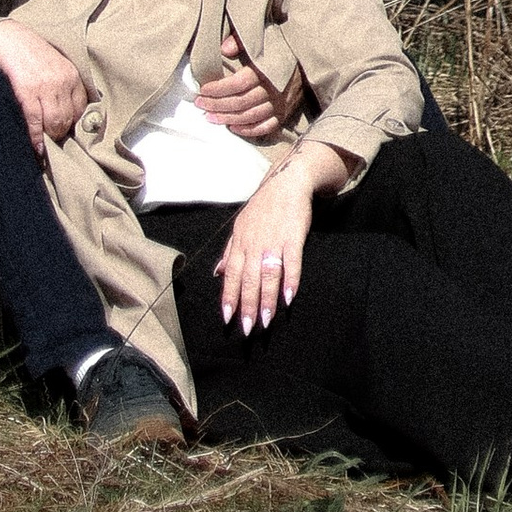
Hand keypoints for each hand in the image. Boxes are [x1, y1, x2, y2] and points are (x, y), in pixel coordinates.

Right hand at [0, 20, 86, 145]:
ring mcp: (45, 86)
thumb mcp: (54, 65)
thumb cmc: (28, 53)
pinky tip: (35, 146)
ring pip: (55, 124)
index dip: (71, 124)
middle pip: (68, 119)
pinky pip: (36, 123)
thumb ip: (62, 86)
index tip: (62, 131)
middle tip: (50, 141)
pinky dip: (35, 139)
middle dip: (59, 133)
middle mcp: (62, 80)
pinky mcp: (27, 91)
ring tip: (42, 144)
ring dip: (48, 138)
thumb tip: (64, 117)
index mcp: (71, 74)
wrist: (6, 38)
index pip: (80, 109)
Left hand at [194, 32, 304, 140]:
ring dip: (228, 119)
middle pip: (241, 102)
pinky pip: (266, 127)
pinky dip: (249, 130)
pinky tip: (233, 128)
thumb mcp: (265, 35)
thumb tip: (224, 50)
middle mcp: (275, 89)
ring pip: (250, 116)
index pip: (238, 83)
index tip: (203, 89)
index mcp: (268, 69)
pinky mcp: (286, 113)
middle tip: (200, 104)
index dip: (219, 88)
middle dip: (217, 104)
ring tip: (209, 117)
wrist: (311, 57)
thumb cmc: (283, 45)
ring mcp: (281, 104)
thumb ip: (243, 40)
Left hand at [217, 141, 353, 331]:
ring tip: (265, 320)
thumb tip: (217, 274)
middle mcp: (254, 243)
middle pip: (249, 279)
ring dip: (267, 298)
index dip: (229, 296)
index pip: (232, 274)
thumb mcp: (240, 226)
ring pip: (268, 274)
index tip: (228, 318)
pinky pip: (292, 262)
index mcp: (240, 242)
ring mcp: (274, 241)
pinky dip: (290, 280)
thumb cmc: (263, 207)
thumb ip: (230, 251)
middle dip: (247, 305)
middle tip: (247, 329)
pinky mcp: (293, 237)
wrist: (286, 182)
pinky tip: (289, 298)